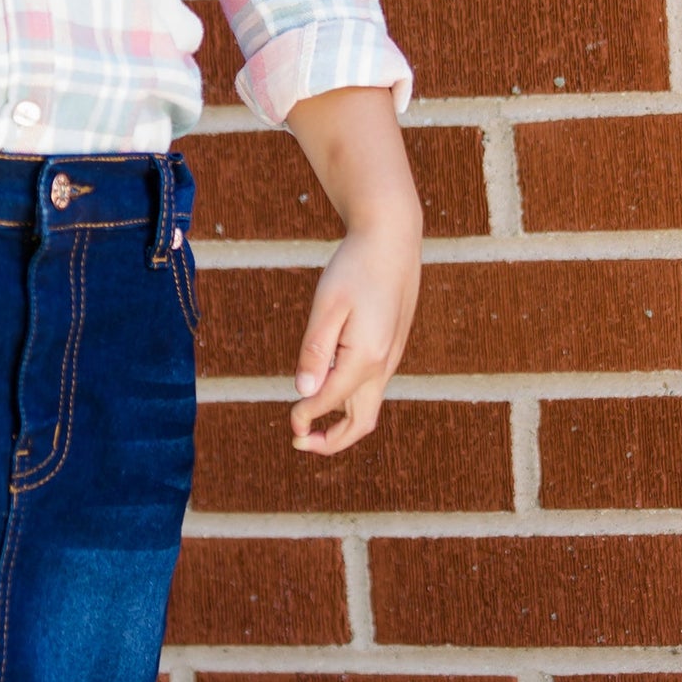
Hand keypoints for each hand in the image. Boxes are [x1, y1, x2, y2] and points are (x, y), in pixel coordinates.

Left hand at [282, 86, 421, 455]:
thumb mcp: (327, 305)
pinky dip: (350, 401)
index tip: (289, 426)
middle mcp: (384, 364)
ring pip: (369, 407)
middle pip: (362, 423)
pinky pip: (372, 388)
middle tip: (300, 443)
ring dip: (341, 423)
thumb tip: (304, 394)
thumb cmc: (355, 267)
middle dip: (333, 441)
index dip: (307, 418)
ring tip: (311, 424)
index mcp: (366, 357)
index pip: (331, 401)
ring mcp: (391, 357)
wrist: (392, 238)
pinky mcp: (391, 347)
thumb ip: (315, 351)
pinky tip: (328, 388)